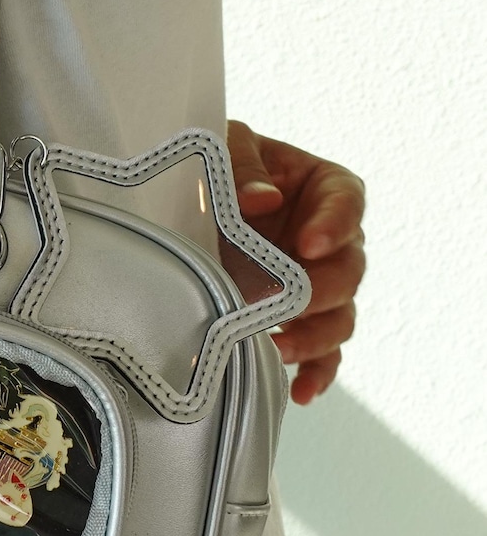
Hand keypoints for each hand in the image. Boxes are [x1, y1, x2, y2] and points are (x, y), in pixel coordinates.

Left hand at [227, 121, 365, 405]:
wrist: (187, 197)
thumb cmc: (216, 162)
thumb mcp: (227, 145)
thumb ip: (243, 166)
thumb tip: (261, 201)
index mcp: (323, 188)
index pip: (346, 203)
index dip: (334, 226)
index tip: (308, 245)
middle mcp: (328, 239)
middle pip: (347, 269)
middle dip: (320, 290)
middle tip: (287, 303)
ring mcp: (315, 282)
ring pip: (338, 316)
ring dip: (314, 336)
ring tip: (279, 348)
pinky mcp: (297, 317)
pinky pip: (320, 351)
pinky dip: (315, 371)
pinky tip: (300, 390)